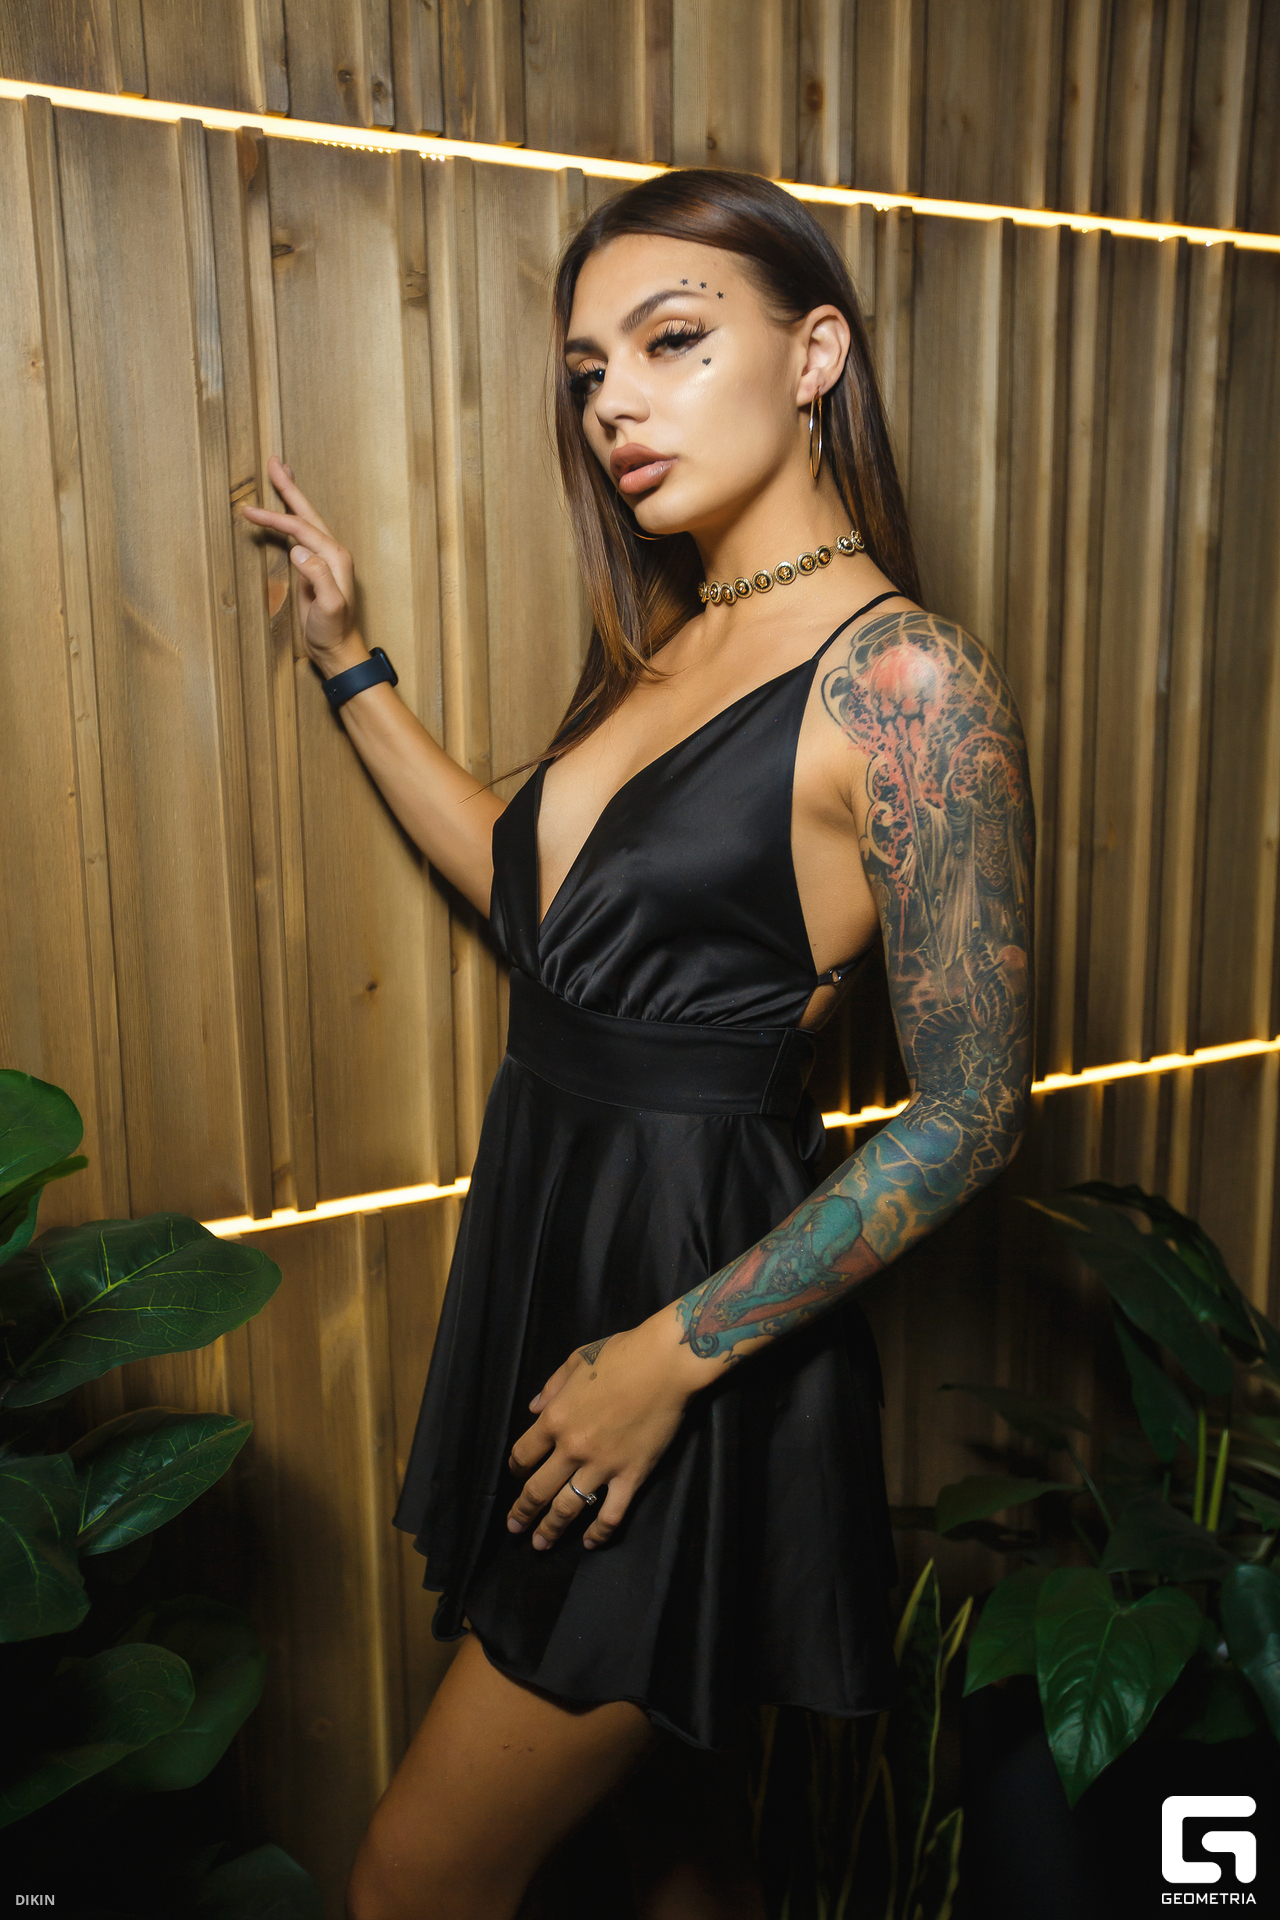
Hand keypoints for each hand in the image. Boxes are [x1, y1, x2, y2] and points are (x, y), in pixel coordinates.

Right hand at [238, 454, 363, 669]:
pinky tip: (283, 517)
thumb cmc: (334, 631)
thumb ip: (318, 576)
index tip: (247, 511)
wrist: (339, 651)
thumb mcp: (328, 606)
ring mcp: (324, 560)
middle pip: (307, 513)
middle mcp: (333, 553)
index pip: (300, 528)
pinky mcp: (315, 569)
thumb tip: (298, 550)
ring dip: (291, 498)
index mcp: (335, 556)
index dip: (274, 517)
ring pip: (305, 521)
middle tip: (274, 461)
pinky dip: (288, 522)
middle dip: (289, 488)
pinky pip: (301, 536)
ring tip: (280, 476)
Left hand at [506, 1316, 696, 1551]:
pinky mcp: (631, 1476)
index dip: (516, 1468)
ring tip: (540, 1545)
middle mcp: (572, 1448)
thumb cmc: (621, 1354)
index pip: (523, 1454)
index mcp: (555, 1418)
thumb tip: (533, 1408)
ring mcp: (602, 1466)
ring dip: (550, 1530)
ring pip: (568, 1508)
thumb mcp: (576, 1360)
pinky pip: (611, 1514)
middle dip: (523, 1512)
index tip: (517, 1475)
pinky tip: (590, 1543)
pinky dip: (599, 1533)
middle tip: (514, 1528)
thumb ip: (551, 1387)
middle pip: (538, 1489)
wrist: (665, 1363)